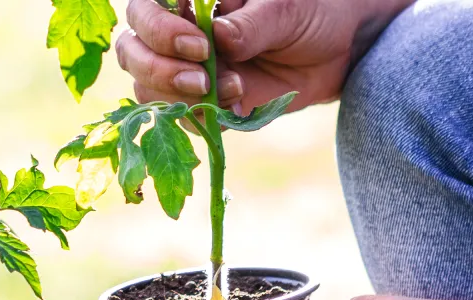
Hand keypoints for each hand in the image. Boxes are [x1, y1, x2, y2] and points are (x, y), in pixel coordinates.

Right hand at [115, 0, 409, 111]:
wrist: (339, 48)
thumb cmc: (309, 11)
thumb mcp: (284, 9)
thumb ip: (250, 24)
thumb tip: (219, 38)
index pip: (143, 9)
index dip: (159, 28)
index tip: (199, 43)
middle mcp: (176, 31)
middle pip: (132, 49)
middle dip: (159, 66)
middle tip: (201, 76)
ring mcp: (184, 68)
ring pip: (145, 85)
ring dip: (175, 94)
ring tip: (224, 90)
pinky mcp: (201, 102)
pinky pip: (178, 115)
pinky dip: (198, 115)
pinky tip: (233, 103)